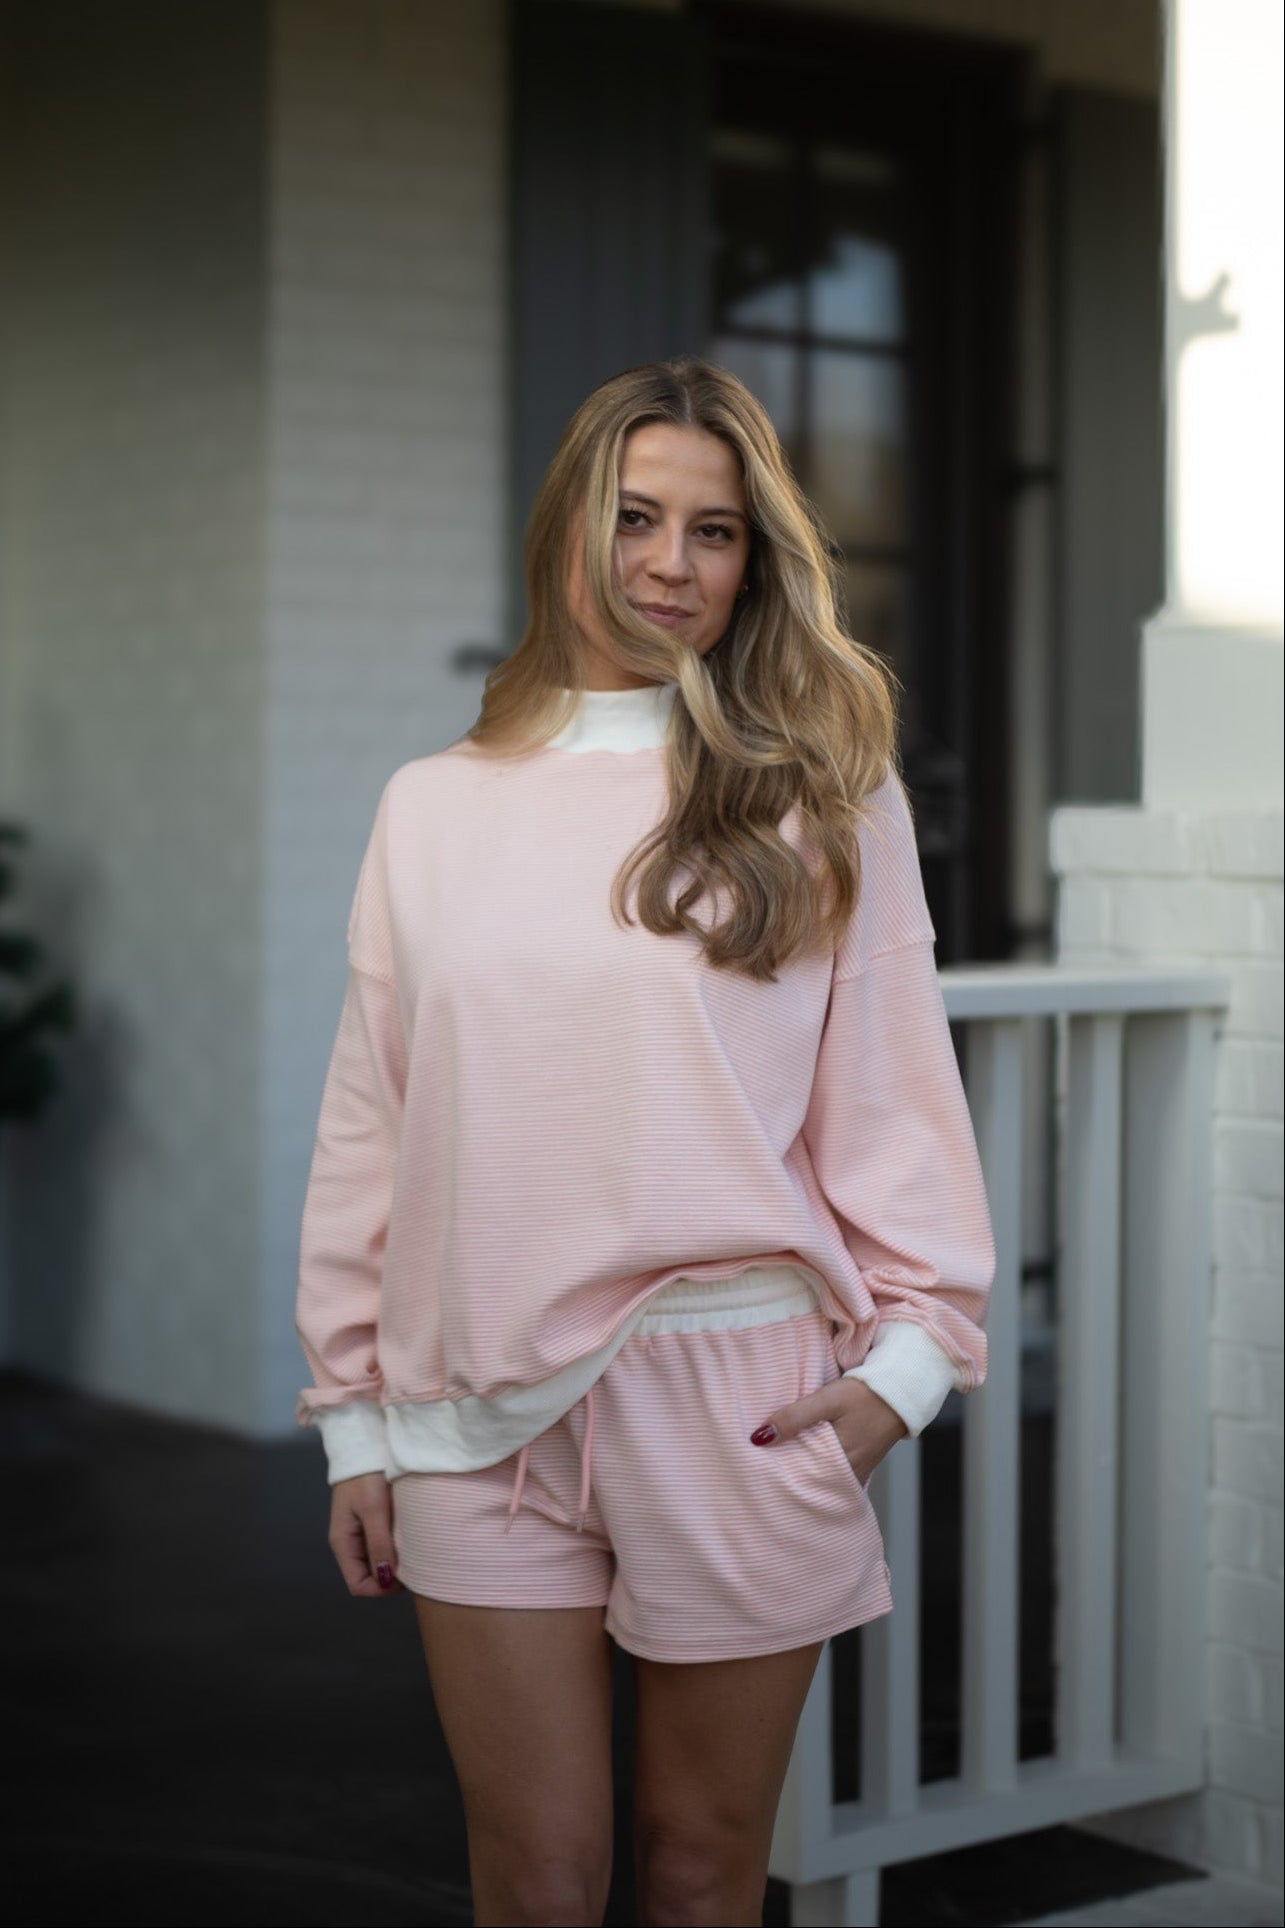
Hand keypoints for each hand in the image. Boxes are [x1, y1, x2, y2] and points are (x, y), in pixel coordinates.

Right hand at [329, 1472, 403, 1596]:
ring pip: (378, 1563)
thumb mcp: (373, 1510)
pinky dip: (396, 1548)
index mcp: (343, 1543)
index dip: (380, 1589)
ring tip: (414, 1551)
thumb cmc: (366, 1476)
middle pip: (369, 1577)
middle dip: (390, 1577)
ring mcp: (360, 1534)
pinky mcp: (372, 1523)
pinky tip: (410, 1539)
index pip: (358, 1585)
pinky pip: (383, 1546)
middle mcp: (350, 1543)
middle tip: (414, 1564)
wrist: (365, 1445)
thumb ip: (379, 1544)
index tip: (404, 1577)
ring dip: (395, 1562)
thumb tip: (385, 1579)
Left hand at [750, 1376, 908, 1488]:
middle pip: (811, 1483)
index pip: (800, 1481)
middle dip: (788, 1481)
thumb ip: (795, 1418)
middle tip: (760, 1477)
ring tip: (776, 1471)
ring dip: (804, 1475)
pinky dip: (820, 1470)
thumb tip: (759, 1437)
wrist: (901, 1389)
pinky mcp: (861, 1462)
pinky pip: (836, 1473)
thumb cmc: (864, 1394)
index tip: (756, 1475)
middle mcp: (849, 1473)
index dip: (778, 1478)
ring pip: (823, 1479)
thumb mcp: (828, 1400)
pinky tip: (805, 1461)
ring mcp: (857, 1470)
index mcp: (839, 1462)